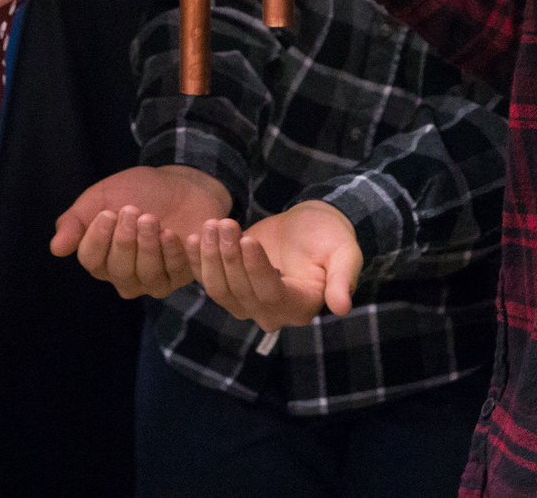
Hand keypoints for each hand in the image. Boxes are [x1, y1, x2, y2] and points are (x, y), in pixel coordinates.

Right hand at [51, 164, 231, 298]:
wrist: (179, 184)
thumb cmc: (136, 191)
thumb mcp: (101, 198)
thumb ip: (76, 221)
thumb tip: (56, 248)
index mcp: (100, 256)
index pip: (90, 259)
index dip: (97, 238)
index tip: (107, 213)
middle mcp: (124, 275)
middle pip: (117, 270)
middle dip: (123, 240)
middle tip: (131, 210)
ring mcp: (152, 279)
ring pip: (146, 275)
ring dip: (147, 244)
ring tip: (151, 217)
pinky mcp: (180, 276)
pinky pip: (172, 273)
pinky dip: (171, 252)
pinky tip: (172, 231)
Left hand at [188, 202, 362, 331]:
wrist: (311, 226)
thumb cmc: (331, 237)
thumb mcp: (345, 253)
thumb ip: (342, 279)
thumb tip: (342, 307)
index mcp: (301, 307)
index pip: (272, 294)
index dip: (256, 269)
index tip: (247, 238)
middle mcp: (272, 313)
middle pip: (241, 293)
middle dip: (229, 256)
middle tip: (225, 223)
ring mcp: (247, 303)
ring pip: (220, 290)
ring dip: (211, 257)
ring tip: (212, 225)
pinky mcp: (230, 287)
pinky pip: (207, 280)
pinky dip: (197, 260)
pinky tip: (192, 236)